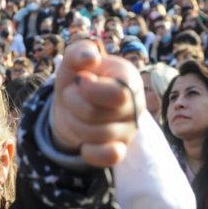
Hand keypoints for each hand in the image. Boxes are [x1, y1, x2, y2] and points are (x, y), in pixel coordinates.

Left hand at [50, 38, 142, 167]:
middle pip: (94, 114)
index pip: (117, 93)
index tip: (80, 80)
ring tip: (75, 113)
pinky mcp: (121, 149)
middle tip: (72, 96)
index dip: (90, 90)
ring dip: (74, 124)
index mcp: (129, 78)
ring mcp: (130, 129)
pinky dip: (90, 152)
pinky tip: (83, 143)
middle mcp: (136, 105)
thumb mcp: (73, 61)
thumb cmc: (77, 79)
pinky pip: (109, 157)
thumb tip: (91, 58)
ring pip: (96, 136)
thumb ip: (79, 50)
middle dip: (72, 104)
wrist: (73, 106)